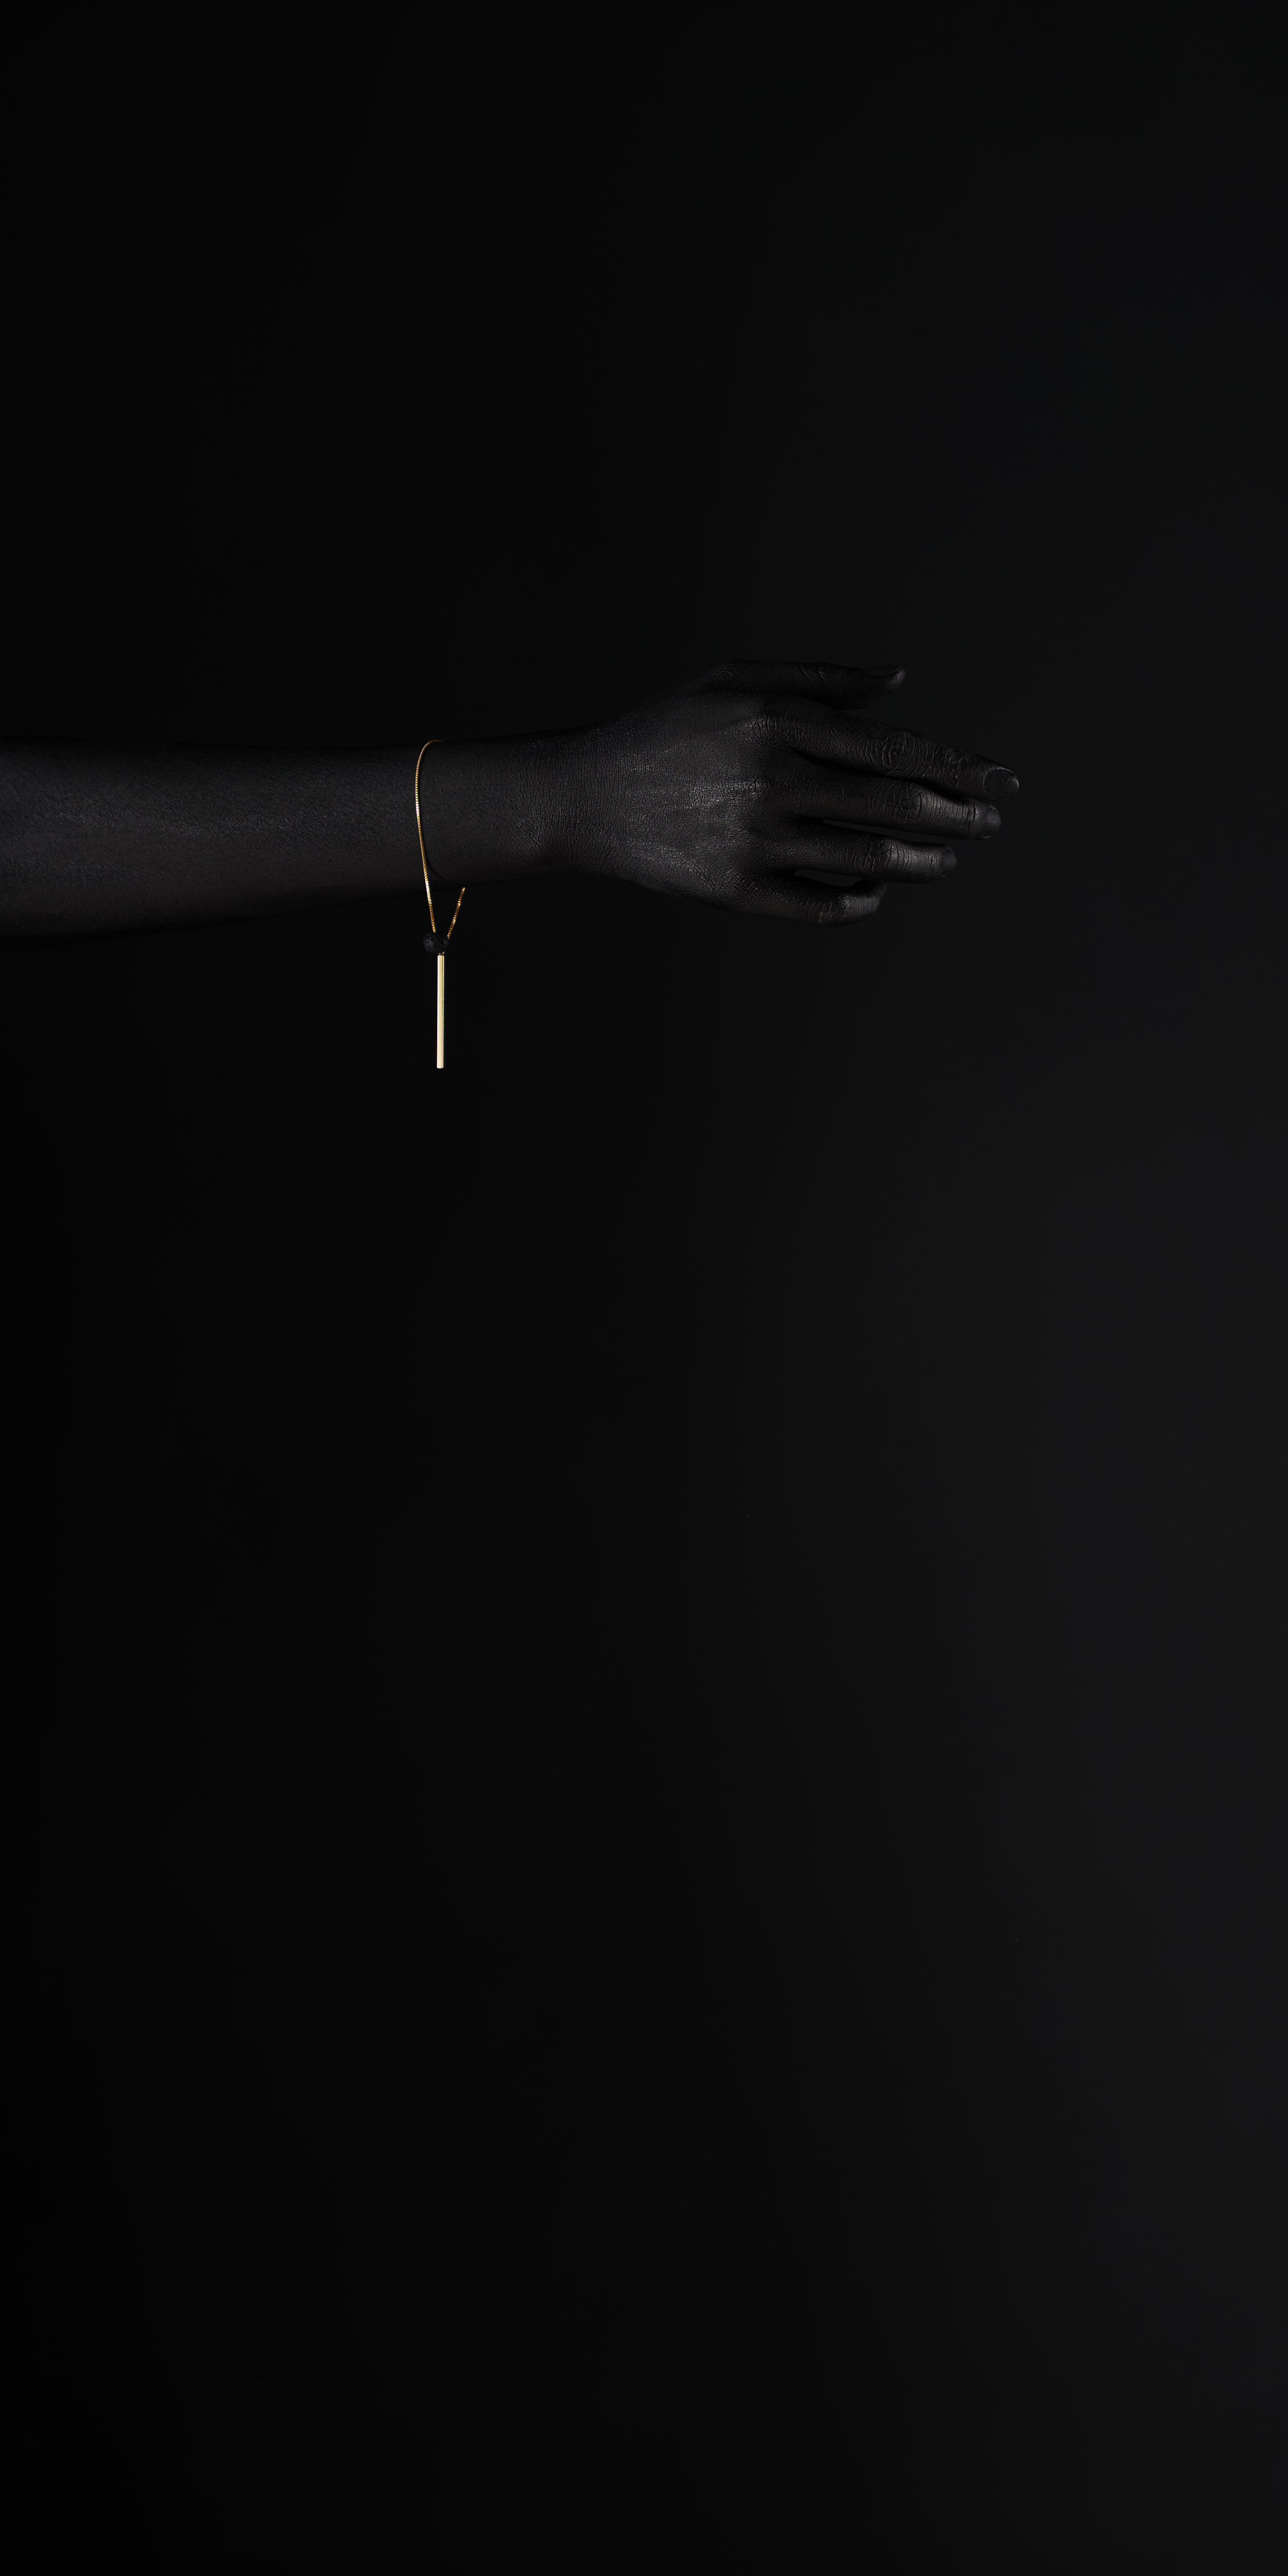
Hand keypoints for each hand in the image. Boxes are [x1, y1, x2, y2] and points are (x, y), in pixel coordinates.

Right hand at [556, 662, 1018, 922]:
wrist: (584, 796)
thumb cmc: (667, 730)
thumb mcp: (736, 678)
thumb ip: (821, 678)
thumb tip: (899, 682)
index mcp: (778, 721)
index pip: (893, 749)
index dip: (956, 767)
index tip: (999, 781)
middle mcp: (772, 779)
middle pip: (892, 805)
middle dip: (956, 817)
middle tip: (991, 824)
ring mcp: (754, 840)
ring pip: (865, 860)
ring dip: (921, 864)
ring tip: (947, 860)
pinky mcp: (735, 889)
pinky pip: (819, 906)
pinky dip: (860, 902)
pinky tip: (878, 891)